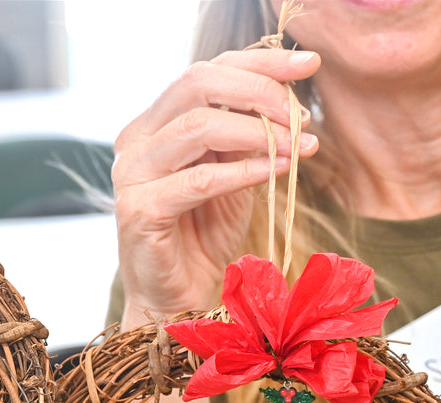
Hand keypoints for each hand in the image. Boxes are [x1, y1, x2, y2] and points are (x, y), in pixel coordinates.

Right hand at [113, 48, 320, 323]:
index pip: (206, 72)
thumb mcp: (232, 173)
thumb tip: (287, 100)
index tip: (309, 64)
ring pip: (196, 127)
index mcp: (154, 124)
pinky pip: (200, 179)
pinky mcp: (140, 211)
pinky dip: (244, 171)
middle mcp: (135, 141)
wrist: (178, 301)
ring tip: (297, 145)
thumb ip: (245, 136)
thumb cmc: (204, 236)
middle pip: (196, 85)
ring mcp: (132, 175)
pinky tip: (279, 171)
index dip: (259, 62)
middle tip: (302, 115)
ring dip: (257, 131)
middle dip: (259, 91)